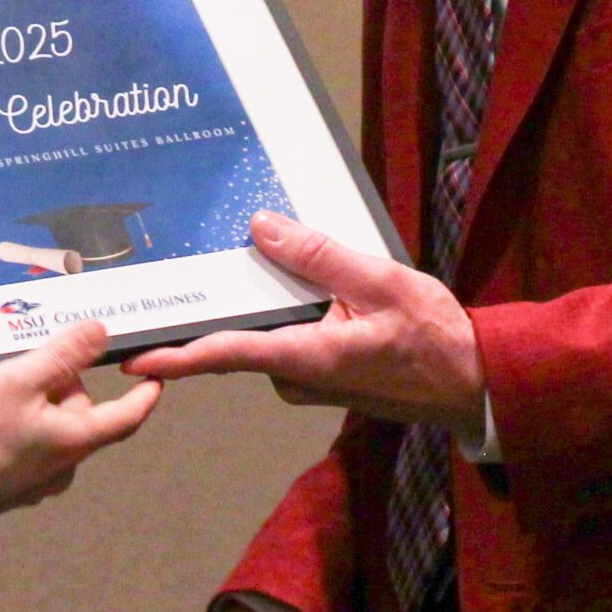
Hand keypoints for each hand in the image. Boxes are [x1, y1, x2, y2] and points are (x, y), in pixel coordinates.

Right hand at [0, 321, 159, 539]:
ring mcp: (34, 484)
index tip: (156, 377)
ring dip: (30, 402)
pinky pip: (23, 444)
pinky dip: (10, 423)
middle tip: (23, 364)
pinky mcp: (8, 489)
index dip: (145, 394)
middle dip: (59, 384)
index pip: (127, 416)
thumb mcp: (19, 380)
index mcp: (75, 441)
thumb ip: (64, 355)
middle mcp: (63, 468)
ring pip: (48, 428)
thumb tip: (102, 333)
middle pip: (78, 414)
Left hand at [123, 212, 485, 437]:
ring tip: (260, 253)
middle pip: (240, 339)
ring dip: (262, 304)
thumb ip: (319, 257)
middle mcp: (300, 376)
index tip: (134, 360)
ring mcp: (311, 381)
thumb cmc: (436, 339)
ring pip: (268, 336)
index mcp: (308, 358)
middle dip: (216, 308)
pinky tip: (303, 282)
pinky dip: (288, 313)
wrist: (477, 382)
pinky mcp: (324, 376)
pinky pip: (289, 339)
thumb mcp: (382, 283)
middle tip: (183, 270)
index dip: (177, 357)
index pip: (227, 355)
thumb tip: (262, 228)